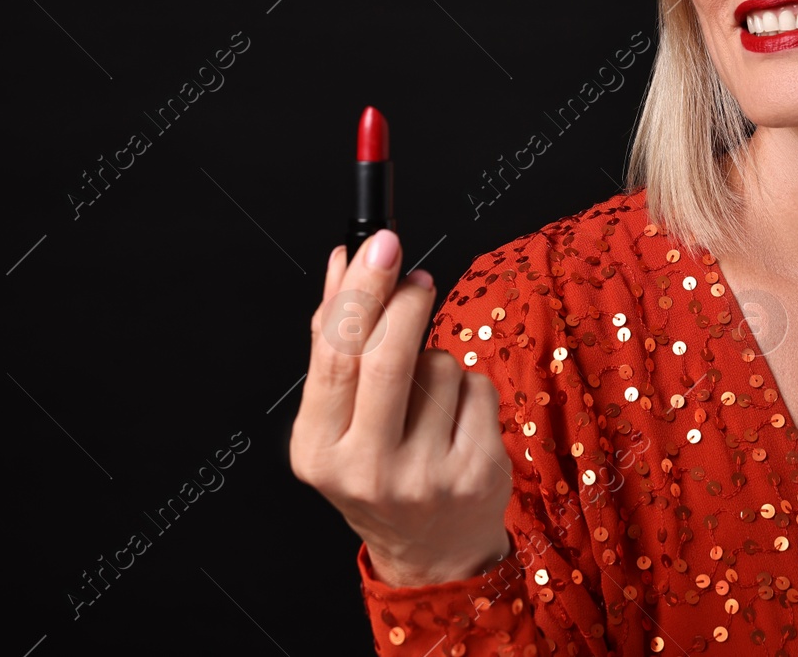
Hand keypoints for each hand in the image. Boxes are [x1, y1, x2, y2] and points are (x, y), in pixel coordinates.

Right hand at [288, 229, 512, 586]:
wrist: (433, 552)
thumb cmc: (378, 472)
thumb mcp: (337, 419)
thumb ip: (334, 337)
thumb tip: (342, 261)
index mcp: (319, 450)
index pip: (336, 356)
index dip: (360, 291)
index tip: (379, 244)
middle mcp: (367, 469)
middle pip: (388, 356)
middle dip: (406, 301)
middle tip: (416, 276)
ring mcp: (426, 475)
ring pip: (440, 366)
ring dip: (436, 358)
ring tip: (426, 396)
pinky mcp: (478, 471)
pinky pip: (478, 387)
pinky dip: (468, 387)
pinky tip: (455, 418)